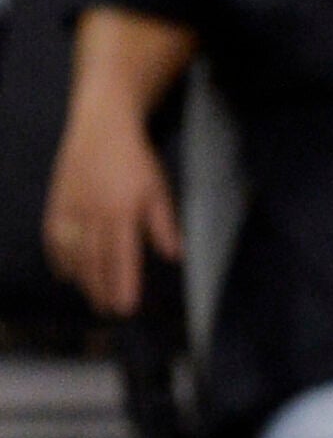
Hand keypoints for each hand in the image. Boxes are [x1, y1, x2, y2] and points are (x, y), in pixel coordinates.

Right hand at [42, 114, 179, 315]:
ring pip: (72, 252)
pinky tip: (65, 274)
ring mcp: (71, 207)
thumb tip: (175, 256)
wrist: (102, 127)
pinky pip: (54, 235)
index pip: (121, 256)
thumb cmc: (137, 161)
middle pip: (94, 260)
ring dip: (80, 279)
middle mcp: (92, 212)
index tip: (125, 307)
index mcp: (121, 211)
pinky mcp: (57, 200)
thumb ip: (164, 224)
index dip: (122, 284)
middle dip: (100, 289)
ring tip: (90, 298)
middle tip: (107, 311)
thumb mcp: (159, 190)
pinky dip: (58, 257)